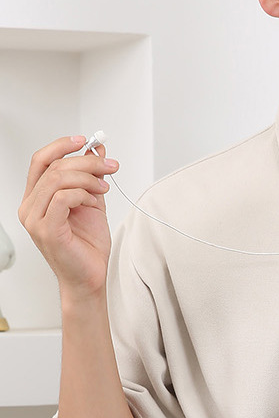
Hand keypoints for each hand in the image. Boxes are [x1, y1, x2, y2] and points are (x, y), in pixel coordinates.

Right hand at [18, 136, 118, 298]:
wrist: (91, 277)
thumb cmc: (88, 247)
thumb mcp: (91, 202)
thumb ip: (91, 177)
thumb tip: (96, 149)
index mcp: (36, 198)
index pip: (41, 161)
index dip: (62, 146)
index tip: (85, 140)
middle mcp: (30, 207)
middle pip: (52, 167)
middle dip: (85, 162)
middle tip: (109, 166)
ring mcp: (35, 219)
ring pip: (57, 179)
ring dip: (87, 179)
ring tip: (104, 189)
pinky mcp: (47, 230)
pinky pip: (63, 198)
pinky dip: (83, 195)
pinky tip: (94, 203)